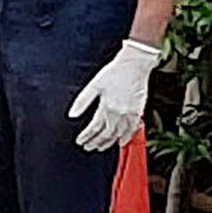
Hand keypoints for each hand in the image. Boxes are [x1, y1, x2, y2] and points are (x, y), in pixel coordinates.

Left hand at [68, 39, 158, 154]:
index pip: (94, 128)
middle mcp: (119, 113)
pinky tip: (121, 141)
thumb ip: (82, 102)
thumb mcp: (93, 85)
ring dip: (109, 143)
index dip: (86, 136)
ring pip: (119, 134)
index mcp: (106, 107)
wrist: (135, 65)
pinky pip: (133, 129)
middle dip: (96, 142)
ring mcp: (131, 113)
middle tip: (88, 147)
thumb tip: (71, 115)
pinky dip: (127, 137)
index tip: (80, 141)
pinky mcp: (139, 111)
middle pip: (106, 134)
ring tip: (100, 147)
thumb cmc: (114, 72)